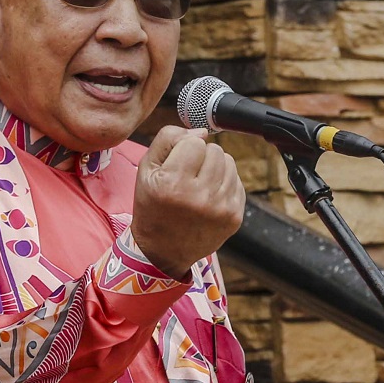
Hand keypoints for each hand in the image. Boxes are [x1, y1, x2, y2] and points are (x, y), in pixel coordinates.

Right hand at [132, 125, 245, 279]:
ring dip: (214, 167)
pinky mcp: (234, 217)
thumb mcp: (146, 170)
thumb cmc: (152, 206)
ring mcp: (220, 208)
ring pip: (229, 162)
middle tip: (187, 175)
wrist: (162, 250)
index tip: (176, 164)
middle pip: (215, 150)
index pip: (195, 142)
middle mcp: (199, 197)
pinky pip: (237, 181)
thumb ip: (168, 139)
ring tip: (198, 184)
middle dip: (201, 156)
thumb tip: (202, 132)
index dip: (184, 148)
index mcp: (173, 184)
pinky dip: (224, 183)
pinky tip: (209, 195)